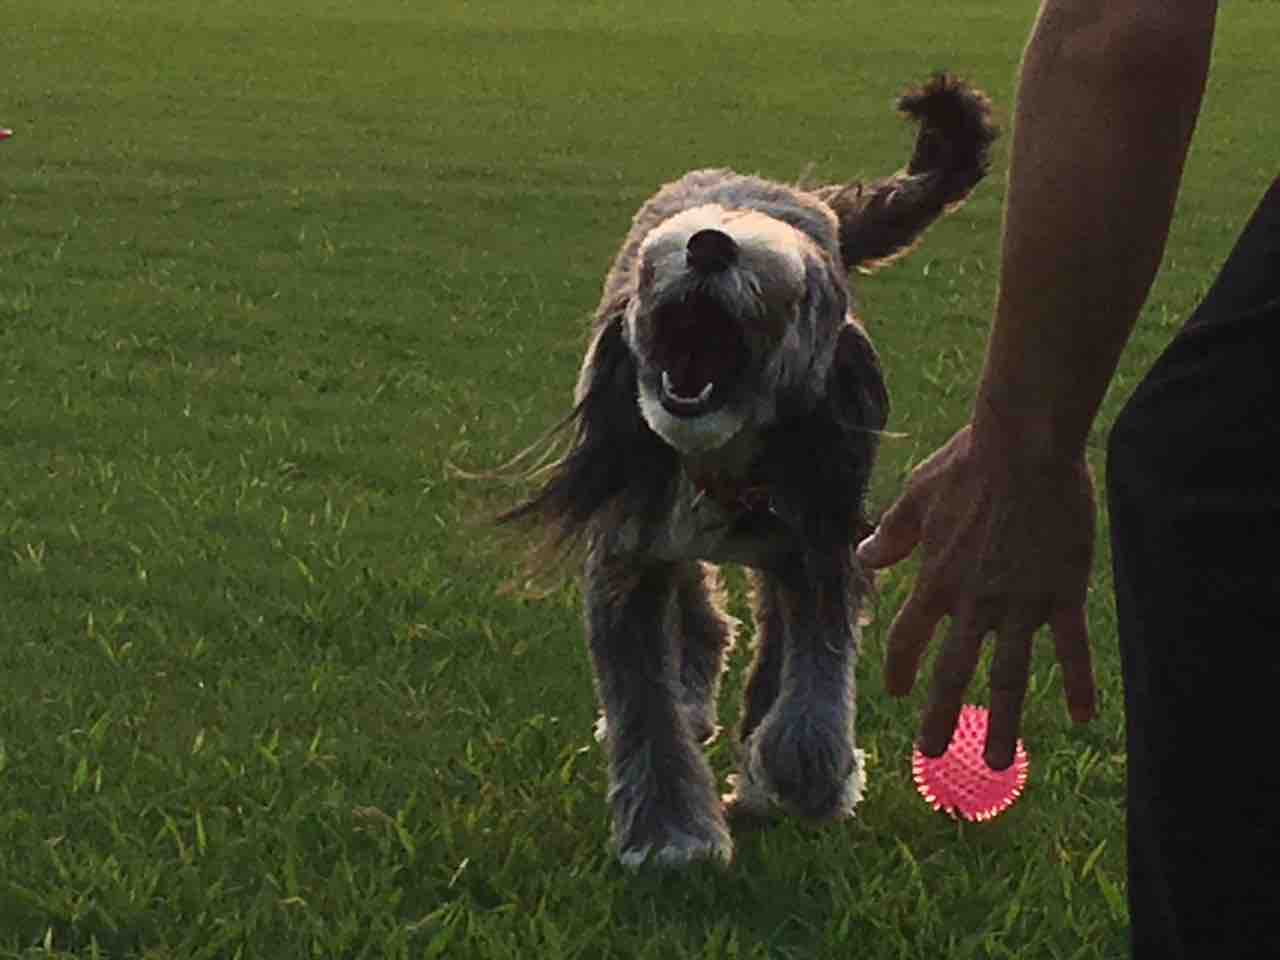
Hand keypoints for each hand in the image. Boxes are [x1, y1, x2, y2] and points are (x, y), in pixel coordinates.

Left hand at [857, 424, 1096, 767]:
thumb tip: (861, 556)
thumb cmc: (968, 464)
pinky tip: (1083, 716)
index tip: (894, 691)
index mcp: (935, 580)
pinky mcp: (1062, 591)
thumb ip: (891, 536)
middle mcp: (973, 601)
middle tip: (932, 753)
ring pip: (1009, 674)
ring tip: (1000, 762)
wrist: (1024, 447)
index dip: (898, 667)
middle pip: (953, 671)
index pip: (907, 638)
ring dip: (1004, 722)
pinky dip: (1076, 682)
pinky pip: (1071, 647)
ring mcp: (1019, 601)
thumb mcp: (914, 500)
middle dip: (941, 716)